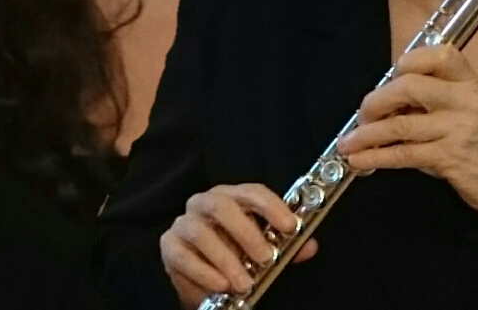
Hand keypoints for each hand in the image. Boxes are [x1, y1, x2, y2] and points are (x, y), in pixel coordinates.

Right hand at [159, 183, 317, 307]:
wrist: (204, 277)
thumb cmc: (236, 253)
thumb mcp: (262, 248)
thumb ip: (286, 246)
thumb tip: (308, 246)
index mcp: (232, 196)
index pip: (252, 192)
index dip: (273, 207)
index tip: (291, 226)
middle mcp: (205, 203)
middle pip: (223, 207)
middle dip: (247, 233)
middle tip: (265, 259)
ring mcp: (184, 223)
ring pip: (202, 233)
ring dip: (226, 260)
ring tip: (244, 282)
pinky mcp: (169, 246)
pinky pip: (184, 257)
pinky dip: (205, 273)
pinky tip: (221, 285)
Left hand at [336, 45, 477, 240]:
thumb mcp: (470, 112)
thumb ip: (435, 103)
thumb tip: (389, 105)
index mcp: (470, 82)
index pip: (436, 55)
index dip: (405, 63)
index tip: (388, 79)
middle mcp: (466, 99)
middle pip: (408, 87)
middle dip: (375, 102)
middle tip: (361, 117)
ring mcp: (459, 128)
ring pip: (400, 125)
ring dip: (367, 135)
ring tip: (348, 144)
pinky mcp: (451, 157)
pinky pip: (404, 154)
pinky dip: (376, 158)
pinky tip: (361, 161)